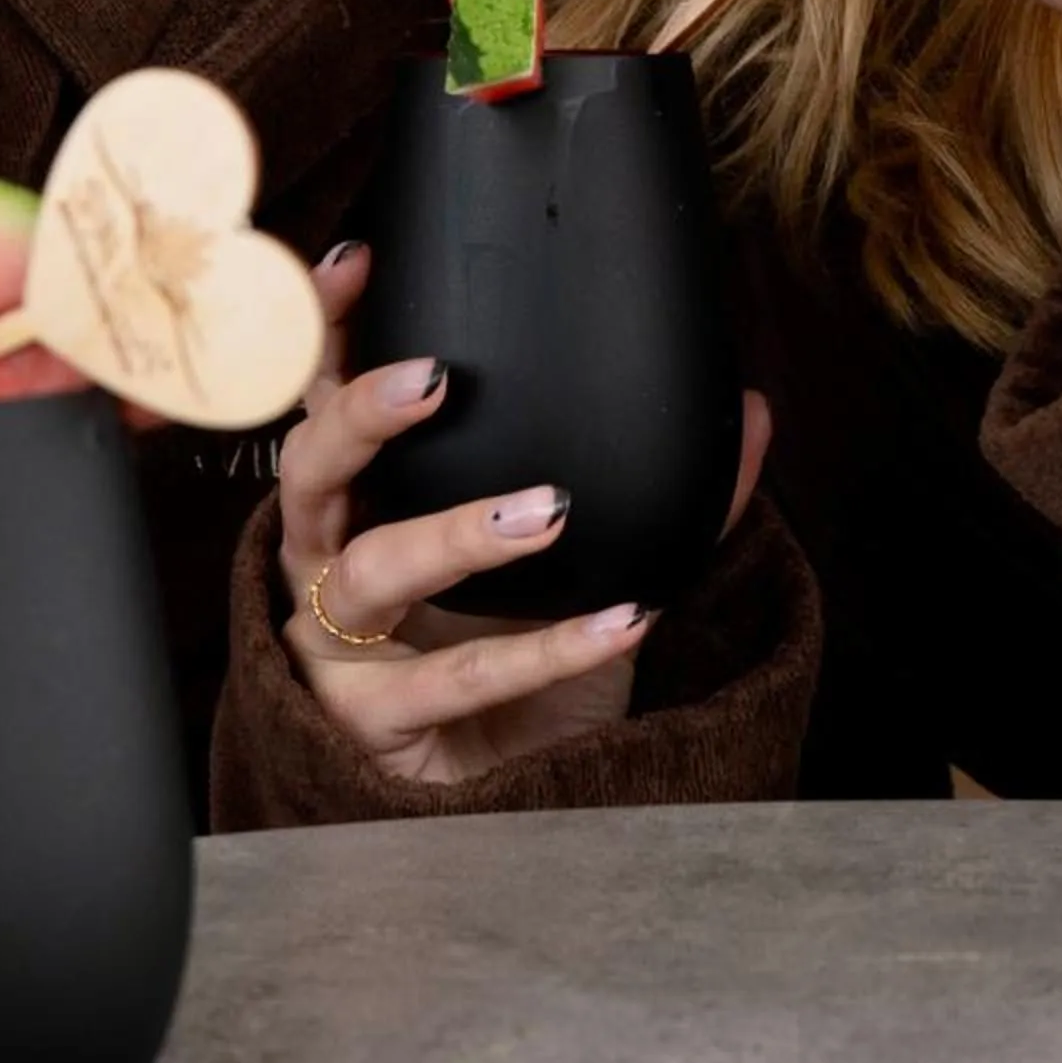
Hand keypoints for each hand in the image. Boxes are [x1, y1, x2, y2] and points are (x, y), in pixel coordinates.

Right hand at [271, 243, 770, 781]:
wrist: (509, 802)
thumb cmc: (520, 665)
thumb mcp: (590, 562)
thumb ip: (661, 487)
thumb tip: (750, 408)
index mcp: (359, 500)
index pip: (322, 397)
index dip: (326, 329)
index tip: (362, 260)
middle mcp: (327, 563)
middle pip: (311, 471)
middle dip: (362, 416)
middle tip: (437, 380)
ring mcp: (339, 652)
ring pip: (370, 574)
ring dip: (455, 533)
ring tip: (547, 509)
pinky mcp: (373, 729)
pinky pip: (455, 681)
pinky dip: (545, 649)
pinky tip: (621, 619)